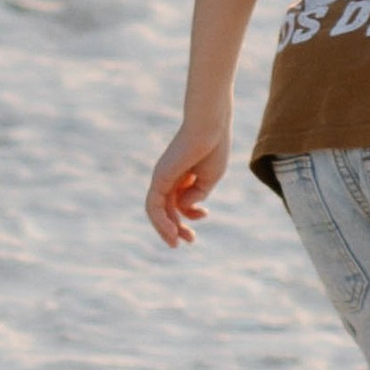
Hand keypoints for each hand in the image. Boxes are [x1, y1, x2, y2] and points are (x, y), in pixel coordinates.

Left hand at [147, 118, 228, 244]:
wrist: (210, 126)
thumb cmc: (214, 147)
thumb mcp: (209, 178)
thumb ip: (197, 195)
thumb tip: (183, 208)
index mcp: (182, 175)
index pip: (178, 202)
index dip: (190, 215)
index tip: (205, 215)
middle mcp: (169, 177)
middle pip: (167, 209)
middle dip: (177, 228)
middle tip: (190, 241)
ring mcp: (162, 177)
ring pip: (157, 211)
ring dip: (166, 229)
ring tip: (177, 242)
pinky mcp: (160, 178)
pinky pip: (154, 205)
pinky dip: (161, 221)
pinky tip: (172, 232)